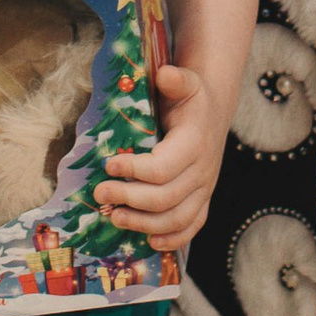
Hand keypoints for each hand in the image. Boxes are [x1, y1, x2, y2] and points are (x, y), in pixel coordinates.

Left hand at [94, 60, 226, 250]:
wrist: (214, 113)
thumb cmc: (191, 100)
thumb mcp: (186, 83)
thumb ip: (176, 80)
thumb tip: (164, 74)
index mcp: (195, 143)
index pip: (163, 168)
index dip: (134, 171)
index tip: (109, 164)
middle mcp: (202, 170)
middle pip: (165, 198)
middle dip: (129, 198)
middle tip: (101, 192)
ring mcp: (204, 189)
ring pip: (176, 218)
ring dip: (143, 224)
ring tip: (114, 217)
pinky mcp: (202, 200)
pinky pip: (191, 226)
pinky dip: (172, 239)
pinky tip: (149, 241)